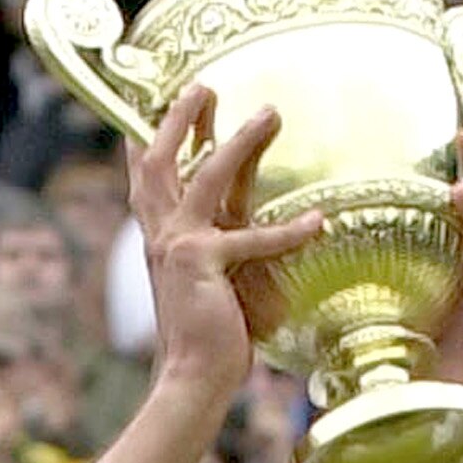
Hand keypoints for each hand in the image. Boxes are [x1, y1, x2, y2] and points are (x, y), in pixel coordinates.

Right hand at [129, 87, 323, 404]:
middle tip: (204, 83)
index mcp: (158, 237)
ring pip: (207, 176)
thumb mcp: (198, 284)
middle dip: (180, 117)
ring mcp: (180, 246)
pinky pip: (252, 239)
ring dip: (239, 140)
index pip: (144, 175)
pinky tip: (318, 222)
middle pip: (162, 159)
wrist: (189, 378)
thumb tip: (226, 239)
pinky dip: (289, 232)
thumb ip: (207, 253)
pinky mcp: (205, 265)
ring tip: (270, 112)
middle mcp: (161, 234)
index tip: (154, 98)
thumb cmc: (203, 338)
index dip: (146, 134)